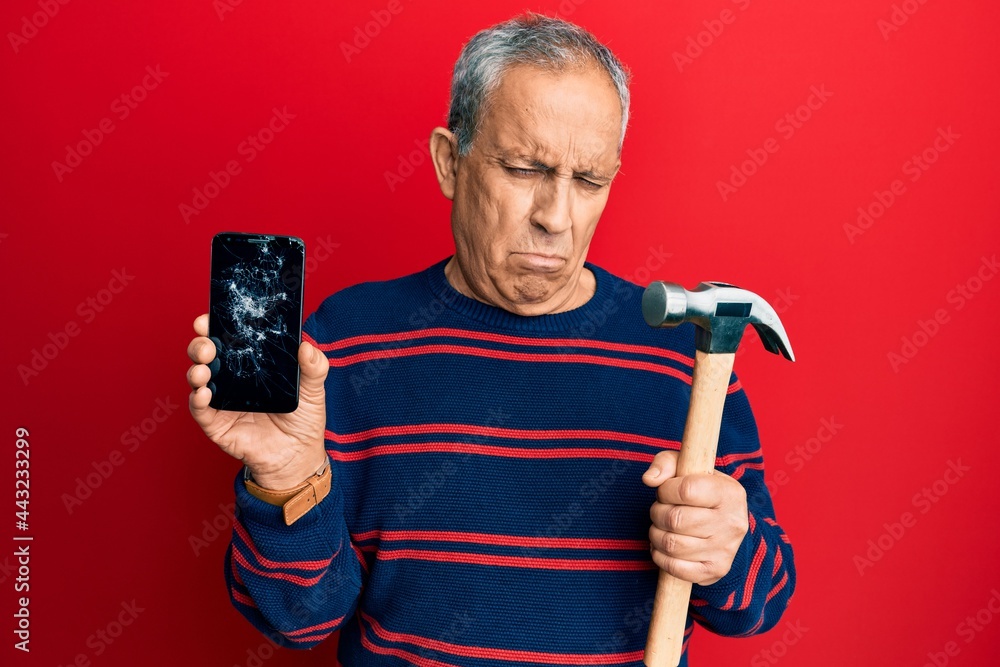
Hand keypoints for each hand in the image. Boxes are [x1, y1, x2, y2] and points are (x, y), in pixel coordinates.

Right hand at [186, 313, 328, 488]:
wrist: (298, 456)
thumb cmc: (303, 419)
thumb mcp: (314, 389)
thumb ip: (314, 367)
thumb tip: (306, 345)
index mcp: (251, 364)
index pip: (230, 338)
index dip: (217, 325)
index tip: (211, 316)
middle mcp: (231, 378)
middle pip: (207, 354)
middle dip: (201, 344)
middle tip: (206, 341)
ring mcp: (221, 400)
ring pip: (198, 378)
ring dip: (196, 369)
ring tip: (203, 367)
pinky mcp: (217, 424)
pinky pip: (201, 410)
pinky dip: (198, 399)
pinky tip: (205, 393)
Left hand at [642, 450, 748, 585]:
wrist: (725, 524)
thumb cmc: (700, 491)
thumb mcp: (688, 467)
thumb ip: (666, 463)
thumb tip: (649, 479)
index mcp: (730, 493)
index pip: (686, 489)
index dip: (665, 490)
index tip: (665, 491)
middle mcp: (732, 523)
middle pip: (676, 519)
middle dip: (657, 513)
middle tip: (660, 511)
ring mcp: (725, 550)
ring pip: (672, 544)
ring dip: (655, 535)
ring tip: (660, 527)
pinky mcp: (715, 570)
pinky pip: (675, 568)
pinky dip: (660, 556)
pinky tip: (663, 546)